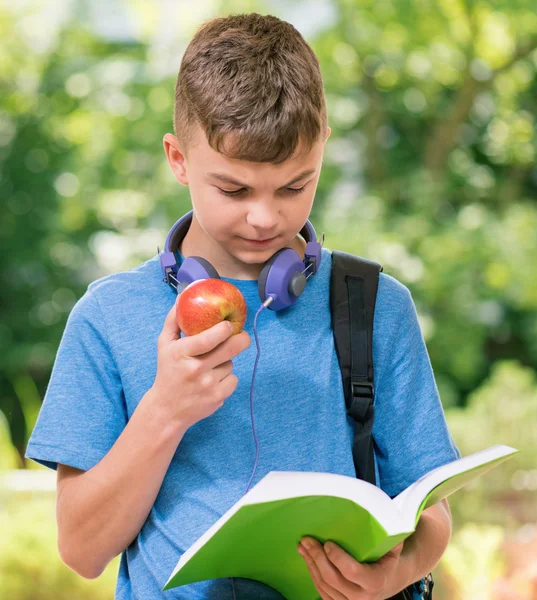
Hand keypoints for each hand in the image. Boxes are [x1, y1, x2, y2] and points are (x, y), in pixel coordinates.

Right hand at [149, 298, 250, 429]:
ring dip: (226, 362)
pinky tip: (214, 380)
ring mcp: (208, 385)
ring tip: (211, 366)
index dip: (223, 329)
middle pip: (230, 349)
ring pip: (231, 364)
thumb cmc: (168, 371)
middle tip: (242, 335)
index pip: (208, 339)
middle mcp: (195, 370)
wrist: (167, 409)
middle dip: (241, 339)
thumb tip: (184, 296)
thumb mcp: (164, 345)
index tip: (228, 324)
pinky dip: (227, 378)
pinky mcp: (218, 398)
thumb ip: (173, 320)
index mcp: (181, 354)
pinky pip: (233, 380)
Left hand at [298, 537, 405, 599]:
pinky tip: (307, 559)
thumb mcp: (393, 548)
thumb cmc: (387, 560)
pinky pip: (321, 591)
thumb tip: (383, 517)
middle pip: (332, 578)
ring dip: (310, 564)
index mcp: (375, 581)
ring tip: (303, 546)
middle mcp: (362, 598)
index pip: (352, 571)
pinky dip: (312, 574)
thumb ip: (389, 536)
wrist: (388, 581)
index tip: (328, 542)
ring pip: (323, 585)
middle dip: (317, 557)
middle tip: (307, 540)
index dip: (337, 557)